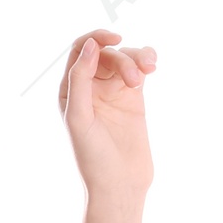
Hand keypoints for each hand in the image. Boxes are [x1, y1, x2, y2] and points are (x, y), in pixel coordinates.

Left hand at [57, 30, 155, 200]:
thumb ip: (80, 80)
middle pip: (106, 53)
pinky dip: (146, 61)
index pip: (80, 51)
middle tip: (135, 81)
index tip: (115, 38)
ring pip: (124, 58)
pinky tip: (152, 67)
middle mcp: (89, 88)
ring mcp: (112, 92)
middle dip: (122, 59)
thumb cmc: (92, 157)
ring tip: (147, 75)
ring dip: (137, 60)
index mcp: (69, 91)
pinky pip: (139, 69)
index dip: (96, 38)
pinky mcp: (133, 98)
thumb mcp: (78, 118)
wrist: (118, 184)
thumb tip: (91, 45)